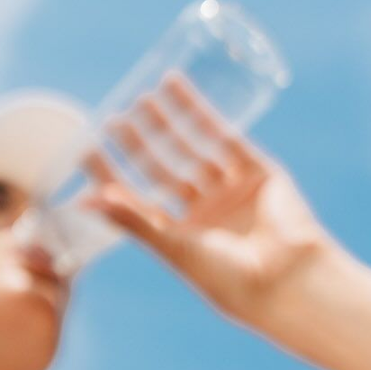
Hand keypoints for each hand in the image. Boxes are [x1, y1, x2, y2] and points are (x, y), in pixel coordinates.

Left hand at [83, 74, 335, 327]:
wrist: (287, 279)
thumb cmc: (225, 277)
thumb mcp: (173, 247)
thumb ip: (131, 220)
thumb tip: (84, 202)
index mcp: (178, 238)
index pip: (136, 200)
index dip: (112, 176)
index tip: (87, 151)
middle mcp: (202, 214)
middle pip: (163, 171)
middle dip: (139, 145)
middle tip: (113, 119)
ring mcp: (230, 192)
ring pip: (192, 150)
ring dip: (167, 124)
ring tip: (142, 98)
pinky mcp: (258, 172)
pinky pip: (225, 137)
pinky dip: (201, 112)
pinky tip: (179, 90)